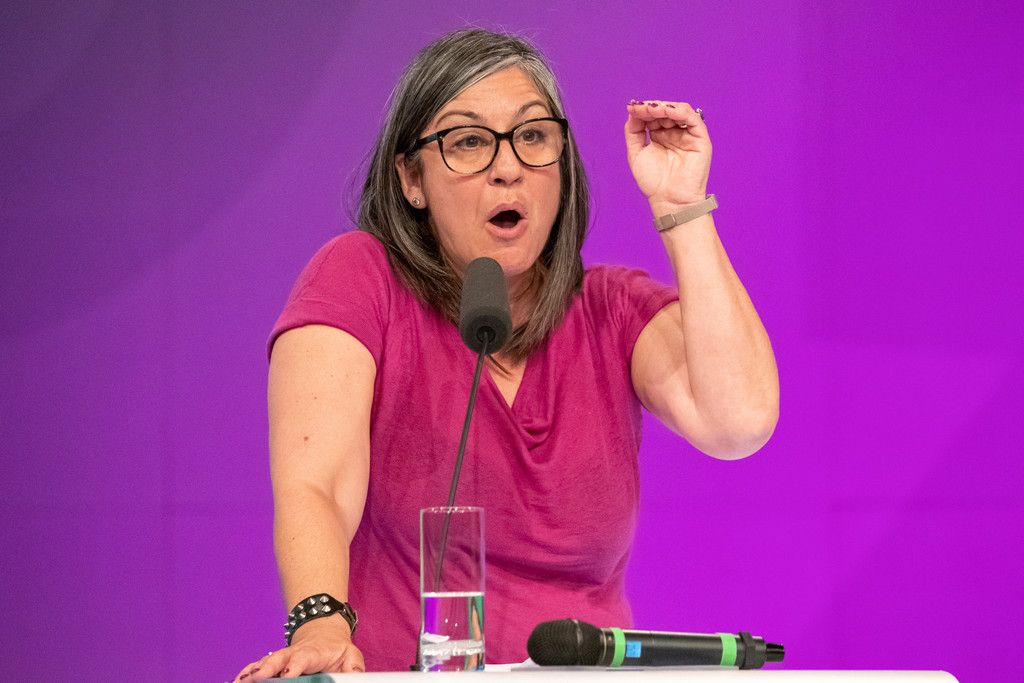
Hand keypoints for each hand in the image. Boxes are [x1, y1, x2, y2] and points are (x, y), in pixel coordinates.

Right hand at [232, 617, 364, 679]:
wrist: (324, 632)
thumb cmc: (337, 649)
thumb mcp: (351, 655)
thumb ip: (353, 667)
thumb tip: (355, 676)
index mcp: (313, 652)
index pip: (303, 658)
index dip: (294, 666)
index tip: (287, 675)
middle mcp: (294, 653)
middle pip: (278, 659)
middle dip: (267, 668)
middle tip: (255, 678)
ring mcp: (282, 657)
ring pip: (265, 663)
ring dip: (251, 672)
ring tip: (238, 681)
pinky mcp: (274, 663)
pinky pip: (257, 667)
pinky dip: (246, 673)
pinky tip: (236, 680)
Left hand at [624, 100, 711, 213]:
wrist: (669, 200)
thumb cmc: (654, 182)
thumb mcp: (636, 153)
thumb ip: (633, 131)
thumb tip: (632, 111)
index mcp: (660, 135)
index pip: (653, 115)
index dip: (642, 109)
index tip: (631, 106)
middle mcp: (675, 133)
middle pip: (665, 110)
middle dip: (651, 107)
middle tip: (640, 107)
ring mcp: (688, 135)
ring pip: (679, 111)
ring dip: (664, 107)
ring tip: (651, 109)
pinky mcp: (700, 139)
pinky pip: (693, 119)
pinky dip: (680, 111)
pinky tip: (667, 110)